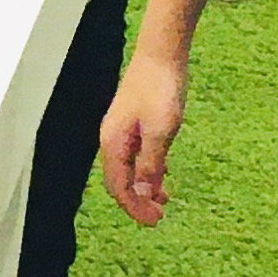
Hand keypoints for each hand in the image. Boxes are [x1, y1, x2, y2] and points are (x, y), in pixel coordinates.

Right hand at [99, 48, 187, 223]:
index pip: (118, 186)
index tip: (154, 221)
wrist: (162, 54)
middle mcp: (113, 140)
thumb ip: (152, 164)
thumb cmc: (160, 89)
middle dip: (138, 201)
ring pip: (129, 169)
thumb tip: (145, 194)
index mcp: (114, 143)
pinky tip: (163, 176)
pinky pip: (137, 156)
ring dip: (144, 188)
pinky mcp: (135, 124)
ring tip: (164, 201)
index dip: (134, 207)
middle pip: (120, 181)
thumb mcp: (162, 131)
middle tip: (159, 217)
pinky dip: (149, 171)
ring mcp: (123, 131)